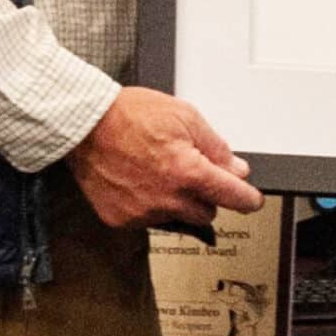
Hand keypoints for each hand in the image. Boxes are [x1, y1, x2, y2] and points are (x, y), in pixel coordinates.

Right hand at [67, 86, 262, 230]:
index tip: (251, 200)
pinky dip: (149, 206)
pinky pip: (148, 220)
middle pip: (207, 212)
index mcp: (188, 173)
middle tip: (190, 171)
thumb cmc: (129, 115)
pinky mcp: (122, 220)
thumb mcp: (185, 116)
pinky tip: (138, 182)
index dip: (248, 199)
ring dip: (176, 201)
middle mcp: (168, 199)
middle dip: (206, 195)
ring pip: (177, 218)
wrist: (83, 125)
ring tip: (157, 172)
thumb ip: (216, 147)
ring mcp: (143, 213)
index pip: (232, 197)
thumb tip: (236, 169)